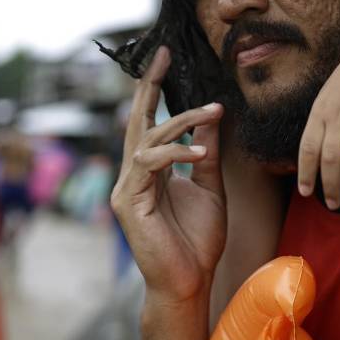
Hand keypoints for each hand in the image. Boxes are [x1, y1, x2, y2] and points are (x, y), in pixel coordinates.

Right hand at [110, 46, 226, 304]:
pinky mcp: (128, 202)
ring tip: (212, 111)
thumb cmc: (198, 241)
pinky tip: (200, 153)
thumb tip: (210, 117)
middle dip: (149, 86)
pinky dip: (176, 153)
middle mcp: (133, 173)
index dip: (154, 89)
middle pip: (137, 120)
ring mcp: (127, 187)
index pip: (150, 121)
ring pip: (148, 139)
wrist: (190, 282)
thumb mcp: (210, 188)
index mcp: (150, 169)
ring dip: (182, 121)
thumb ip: (206, 153)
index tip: (164, 58)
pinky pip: (150, 165)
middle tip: (163, 56)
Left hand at [297, 21, 339, 208]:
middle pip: (332, 158)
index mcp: (320, 114)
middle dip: (331, 186)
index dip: (306, 173)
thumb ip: (319, 126)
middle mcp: (339, 117)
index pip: (308, 149)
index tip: (306, 193)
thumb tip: (311, 156)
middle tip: (333, 205)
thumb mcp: (324, 99)